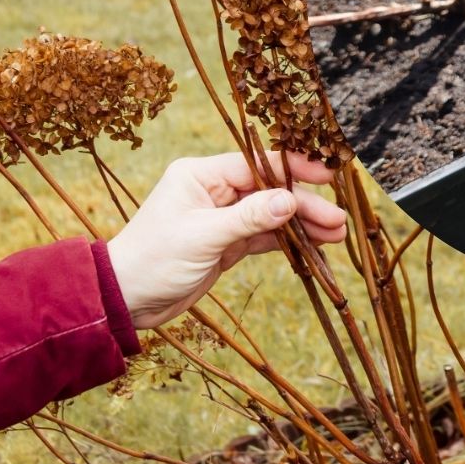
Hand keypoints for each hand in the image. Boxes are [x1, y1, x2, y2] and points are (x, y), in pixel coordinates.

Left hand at [106, 151, 345, 328]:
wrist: (126, 299)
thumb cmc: (154, 260)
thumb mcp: (203, 237)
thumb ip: (249, 217)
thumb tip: (290, 200)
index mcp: (201, 175)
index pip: (256, 164)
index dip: (294, 169)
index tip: (327, 175)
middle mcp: (213, 190)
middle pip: (270, 190)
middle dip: (304, 204)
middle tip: (338, 220)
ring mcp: (221, 217)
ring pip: (271, 214)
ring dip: (302, 224)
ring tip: (336, 235)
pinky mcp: (225, 244)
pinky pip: (263, 236)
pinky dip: (288, 241)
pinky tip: (314, 245)